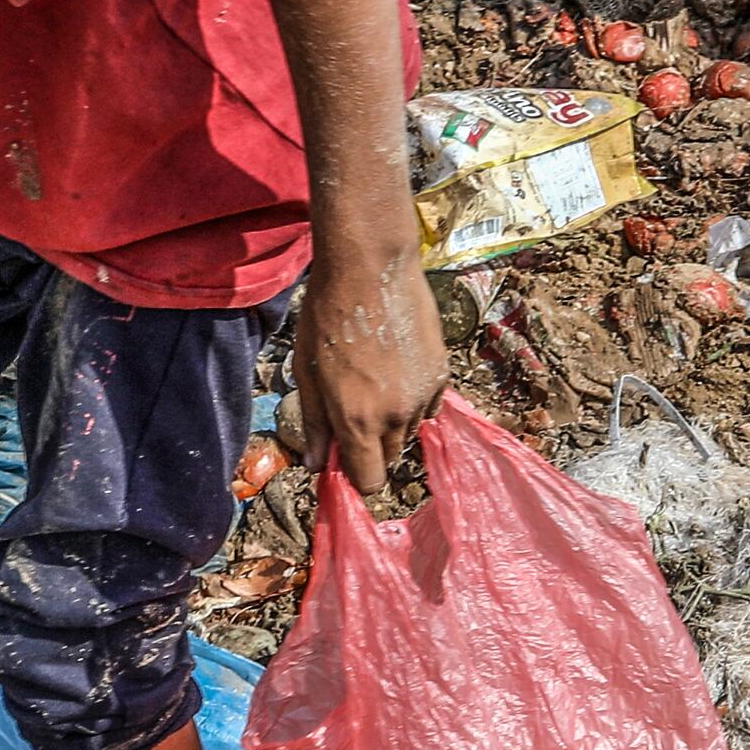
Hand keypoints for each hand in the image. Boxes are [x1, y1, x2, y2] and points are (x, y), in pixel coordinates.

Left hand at [297, 239, 447, 509]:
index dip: (357, 476)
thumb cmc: (327, 316)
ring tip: (375, 380)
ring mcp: (423, 394)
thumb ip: (316, 423)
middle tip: (354, 408)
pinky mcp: (441, 373)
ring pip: (409, 432)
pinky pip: (429, 407)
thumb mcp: (308, 372)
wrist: (370, 268)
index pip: (370, 482)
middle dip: (371, 445)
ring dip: (393, 421)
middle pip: (389, 458)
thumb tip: (317, 465)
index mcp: (358, 419)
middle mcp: (396, 414)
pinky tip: (396, 368)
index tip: (346, 459)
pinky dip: (414, 400)